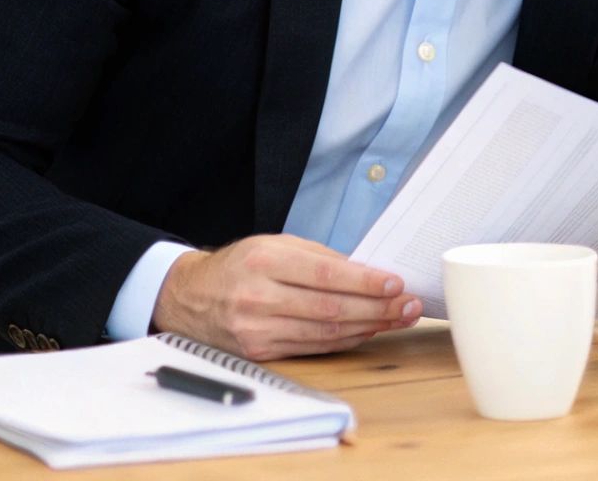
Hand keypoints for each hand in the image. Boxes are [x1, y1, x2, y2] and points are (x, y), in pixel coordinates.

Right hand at [152, 234, 420, 360]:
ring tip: (398, 318)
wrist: (188, 297)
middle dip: (377, 308)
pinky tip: (367, 330)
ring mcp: (256, 328)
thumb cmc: (239, 265)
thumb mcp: (275, 245)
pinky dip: (344, 340)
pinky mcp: (258, 351)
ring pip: (325, 332)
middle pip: (330, 308)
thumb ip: (319, 257)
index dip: (365, 282)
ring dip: (369, 327)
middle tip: (409, 305)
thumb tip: (368, 273)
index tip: (396, 284)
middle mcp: (258, 296)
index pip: (325, 275)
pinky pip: (312, 347)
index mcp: (264, 260)